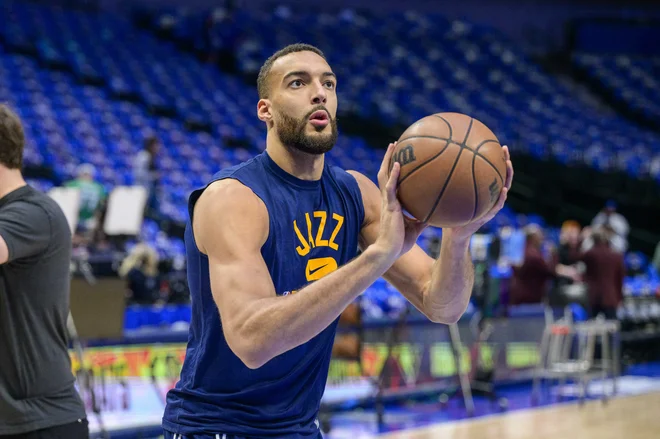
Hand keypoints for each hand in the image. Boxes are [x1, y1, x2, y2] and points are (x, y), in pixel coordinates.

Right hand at [373, 142, 427, 261]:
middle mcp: (388, 200)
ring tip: (393, 145)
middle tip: (394, 144)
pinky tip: (397, 164)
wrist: (390, 251)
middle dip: (388, 158)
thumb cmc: (400, 243)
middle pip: (385, 174)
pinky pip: (390, 186)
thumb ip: (424, 218)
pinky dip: (393, 174)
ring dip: (387, 159)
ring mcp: (387, 202)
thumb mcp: (416, 228)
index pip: (391, 183)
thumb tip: (438, 213)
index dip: (392, 170)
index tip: (397, 158)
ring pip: (384, 175)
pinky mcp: (390, 206)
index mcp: (393, 204)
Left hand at [446, 145, 513, 240]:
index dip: (495, 157)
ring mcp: (491, 205)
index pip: (491, 170)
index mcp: (482, 189)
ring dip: (507, 176)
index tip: (495, 143)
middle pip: (501, 175)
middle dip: (504, 161)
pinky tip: (503, 190)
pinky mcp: (488, 216)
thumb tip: (432, 163)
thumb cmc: (449, 213)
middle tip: (504, 149)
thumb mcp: (446, 195)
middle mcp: (489, 195)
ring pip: (504, 188)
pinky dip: (501, 198)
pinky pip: (497, 206)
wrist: (452, 233)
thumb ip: (444, 182)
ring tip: (508, 165)